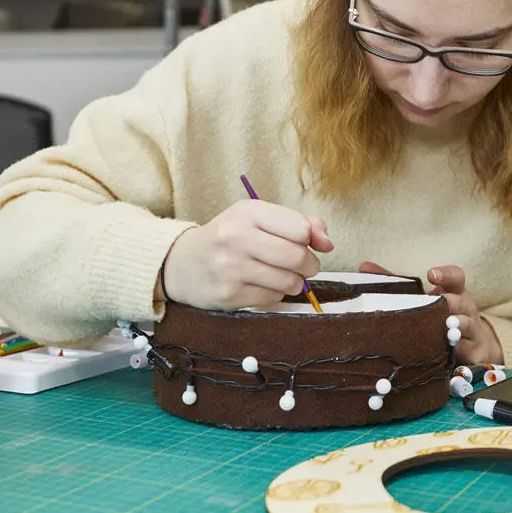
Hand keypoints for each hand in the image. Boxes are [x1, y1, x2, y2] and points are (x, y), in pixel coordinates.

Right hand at [162, 200, 332, 310]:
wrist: (183, 264)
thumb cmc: (231, 238)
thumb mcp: (259, 219)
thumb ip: (300, 224)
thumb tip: (328, 243)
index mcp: (248, 212)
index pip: (300, 228)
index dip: (310, 239)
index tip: (304, 243)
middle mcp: (236, 237)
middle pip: (297, 257)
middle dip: (309, 265)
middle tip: (303, 266)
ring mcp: (230, 268)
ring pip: (289, 282)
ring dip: (294, 283)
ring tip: (282, 277)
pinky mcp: (228, 295)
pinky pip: (273, 300)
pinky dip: (276, 296)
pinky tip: (263, 286)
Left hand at [359, 262, 503, 365]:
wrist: (474, 348)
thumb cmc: (441, 318)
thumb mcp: (426, 300)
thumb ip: (397, 284)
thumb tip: (364, 267)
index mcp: (454, 292)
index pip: (456, 277)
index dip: (446, 274)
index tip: (430, 274)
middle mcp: (465, 309)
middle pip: (460, 301)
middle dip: (449, 302)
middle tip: (438, 303)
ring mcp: (471, 330)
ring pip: (465, 325)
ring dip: (453, 327)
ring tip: (441, 328)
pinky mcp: (474, 353)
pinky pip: (466, 351)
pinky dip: (456, 351)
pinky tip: (441, 355)